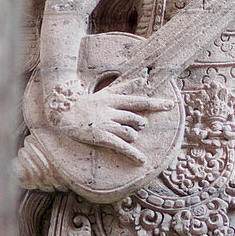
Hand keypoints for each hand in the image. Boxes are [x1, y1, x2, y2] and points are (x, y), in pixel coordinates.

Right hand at [54, 82, 173, 164]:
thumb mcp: (106, 92)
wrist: (63, 114)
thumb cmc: (88, 103)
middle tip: (138, 124)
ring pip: (130, 132)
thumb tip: (144, 75)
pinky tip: (141, 160)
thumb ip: (126, 85)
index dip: (156, 103)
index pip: (139, 100)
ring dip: (133, 136)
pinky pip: (121, 146)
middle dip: (140, 123)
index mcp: (113, 99)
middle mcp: (111, 111)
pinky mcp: (101, 137)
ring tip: (129, 137)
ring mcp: (106, 124)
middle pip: (135, 118)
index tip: (170, 105)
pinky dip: (133, 153)